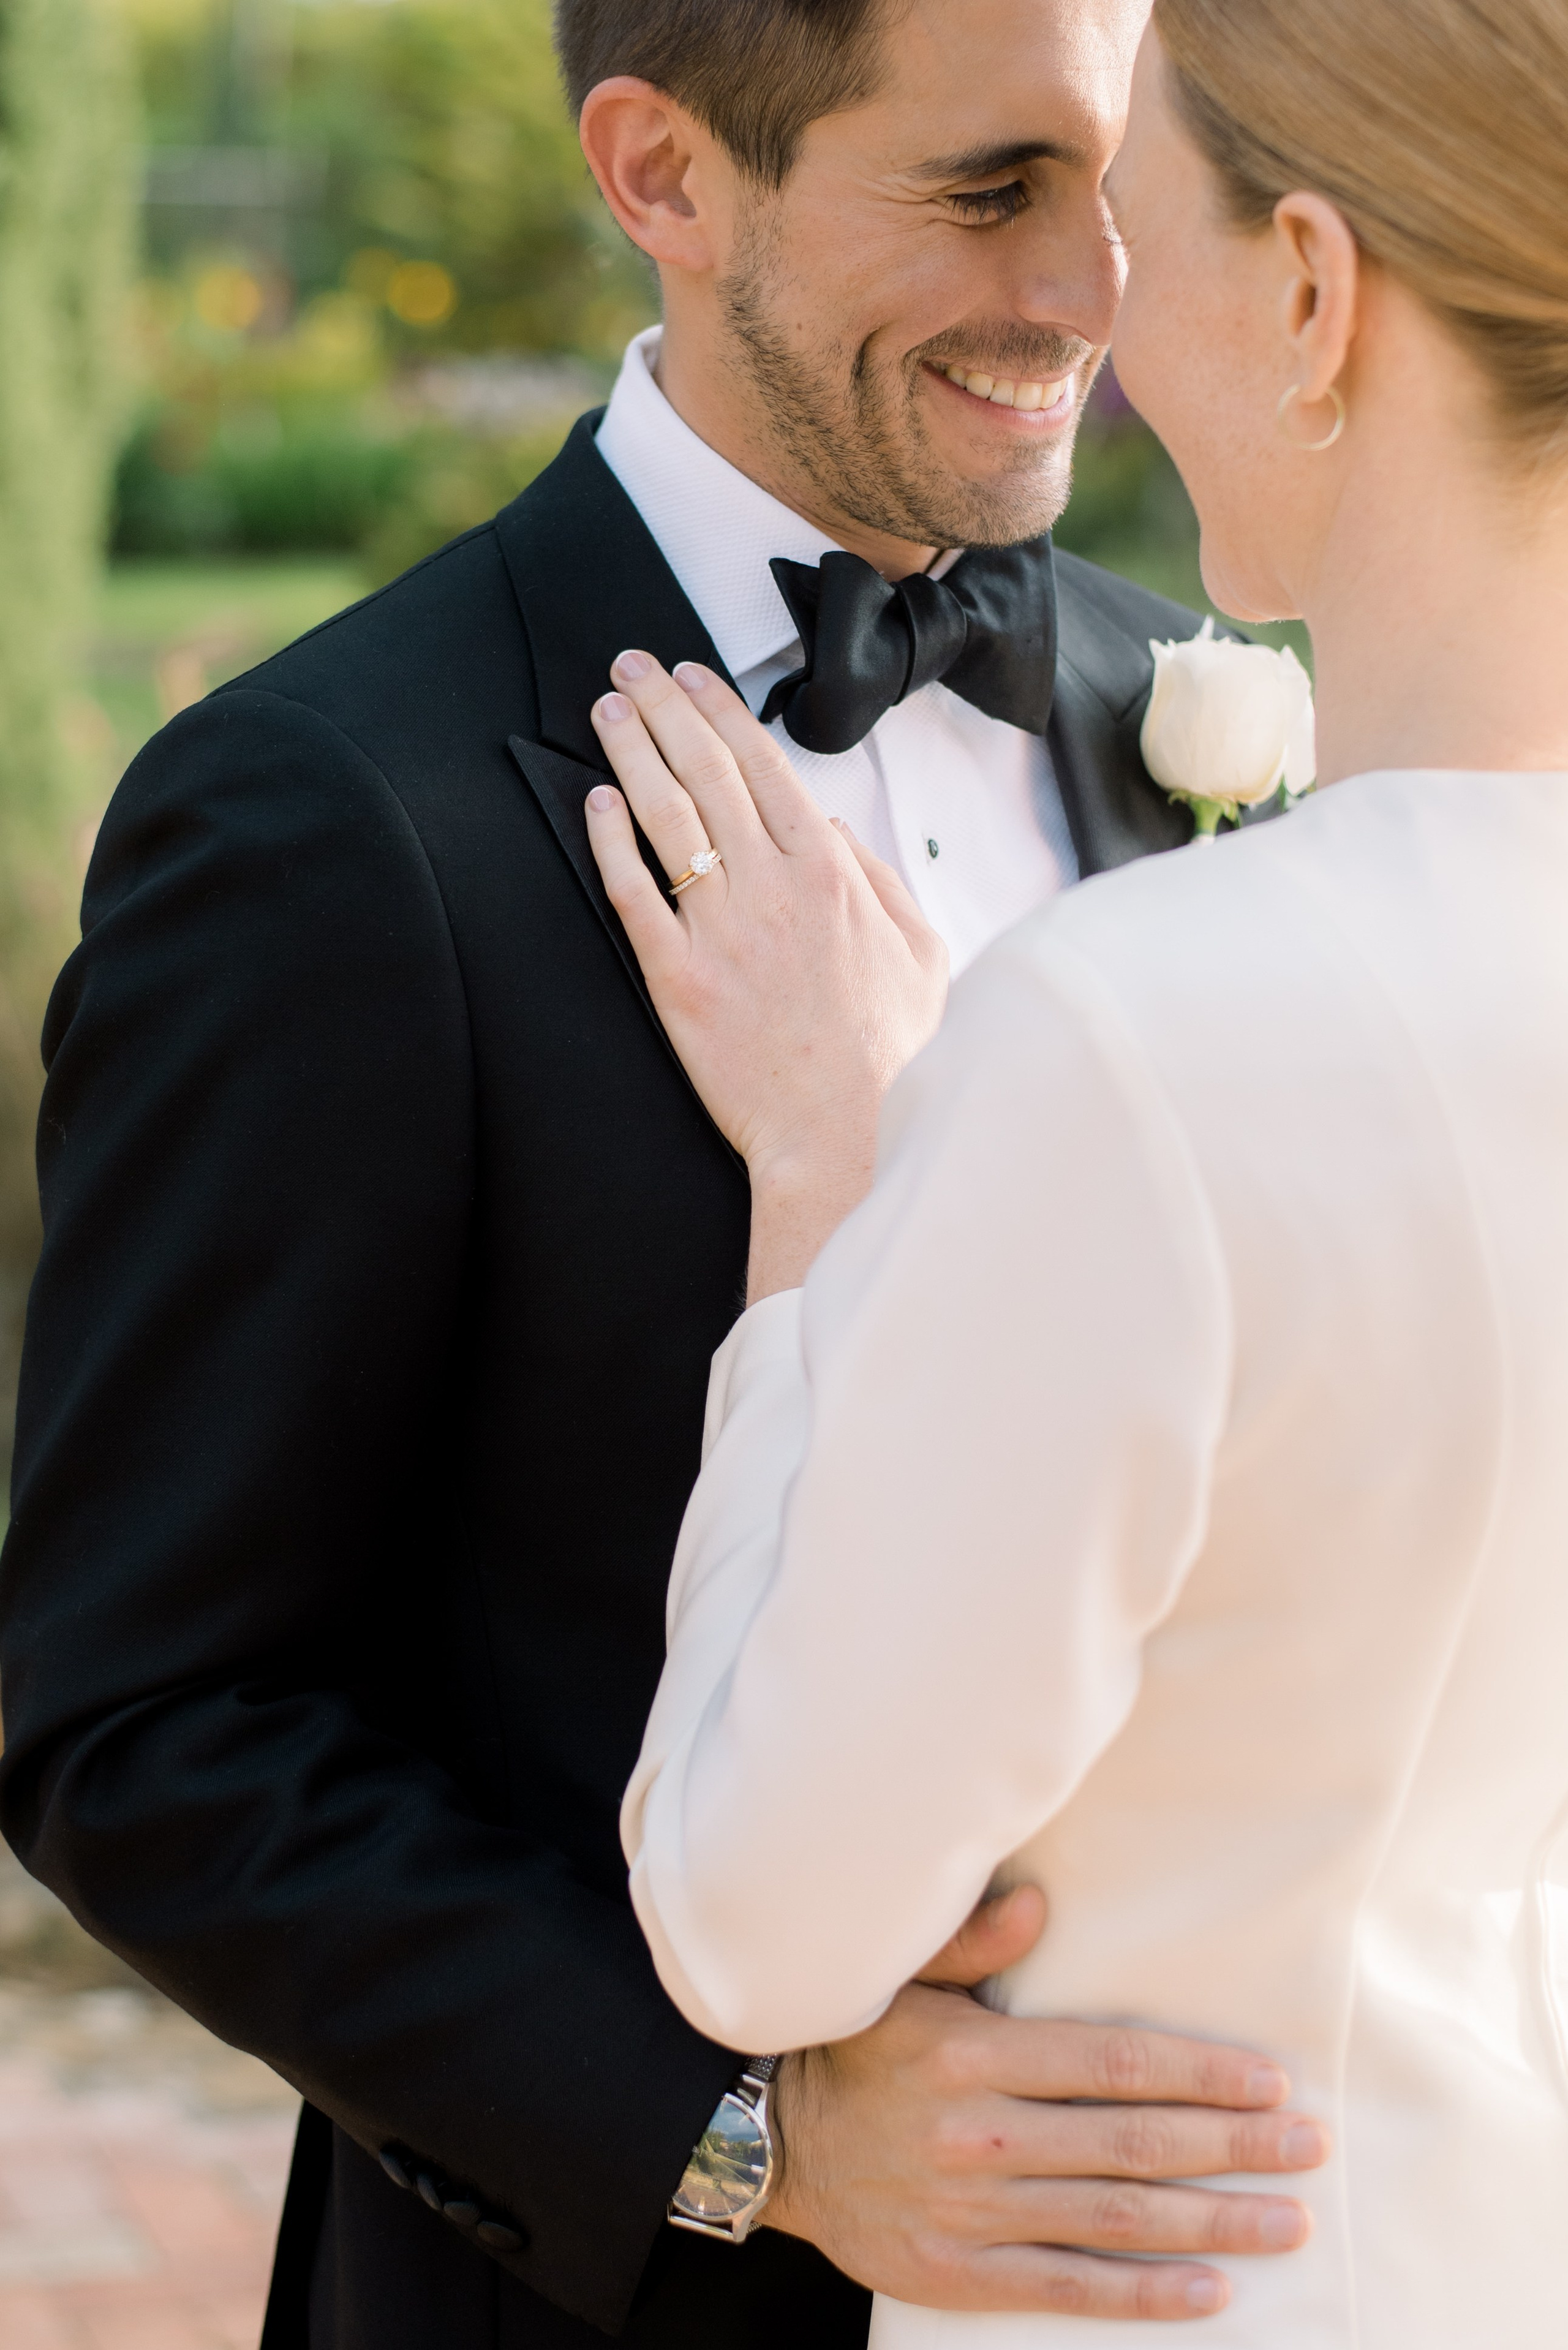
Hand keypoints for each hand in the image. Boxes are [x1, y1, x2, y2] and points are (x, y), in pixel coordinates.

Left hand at [586, 652, 946, 1298]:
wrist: (843, 1136)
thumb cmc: (890, 1054)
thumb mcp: (919, 953)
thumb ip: (877, 879)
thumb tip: (831, 829)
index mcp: (829, 873)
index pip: (764, 765)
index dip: (720, 711)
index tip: (691, 675)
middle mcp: (770, 888)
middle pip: (706, 772)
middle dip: (664, 708)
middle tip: (629, 668)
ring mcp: (719, 931)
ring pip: (665, 817)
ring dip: (632, 752)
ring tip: (606, 711)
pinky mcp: (676, 979)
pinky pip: (634, 894)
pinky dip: (612, 841)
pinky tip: (595, 801)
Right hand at [761, 1886, 1328, 2322]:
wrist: (773, 2141)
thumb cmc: (855, 2048)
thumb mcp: (897, 1977)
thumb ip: (971, 1941)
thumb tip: (1040, 1905)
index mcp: (974, 2056)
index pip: (1115, 2064)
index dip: (1200, 2074)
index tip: (1271, 2082)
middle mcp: (983, 2135)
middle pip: (1135, 2143)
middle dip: (1235, 2147)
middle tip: (1309, 2150)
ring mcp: (974, 2212)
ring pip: (1117, 2218)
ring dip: (1213, 2221)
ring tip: (1287, 2221)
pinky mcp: (958, 2274)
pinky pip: (1068, 2286)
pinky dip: (1144, 2293)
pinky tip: (1210, 2289)